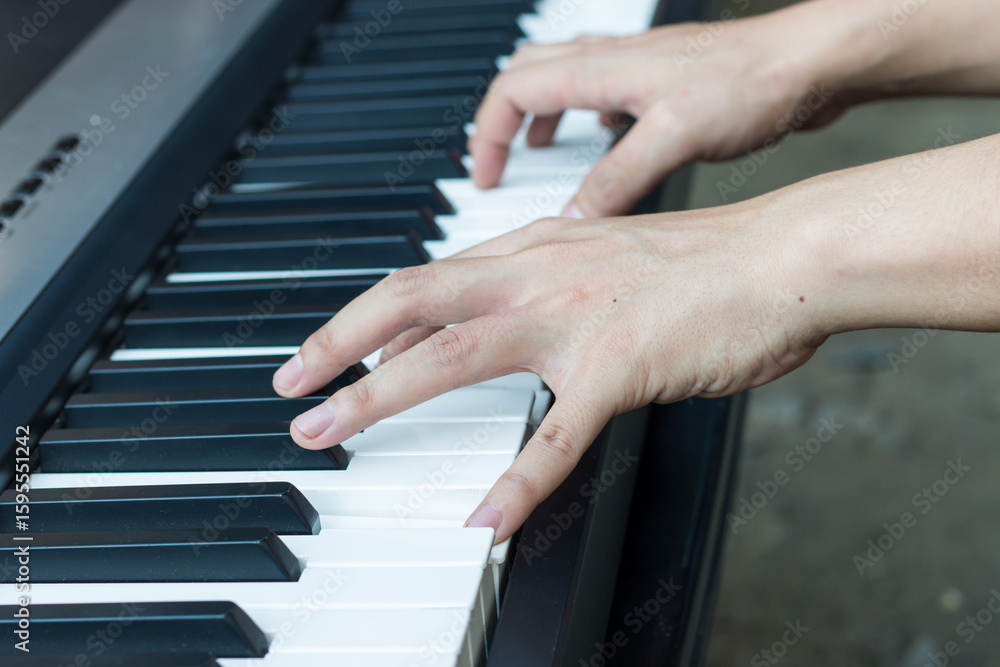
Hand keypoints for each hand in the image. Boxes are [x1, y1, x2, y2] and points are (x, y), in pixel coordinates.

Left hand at [271, 199, 829, 542]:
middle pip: (409, 302)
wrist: (780, 258)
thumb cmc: (703, 262)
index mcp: (535, 249)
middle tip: (290, 385)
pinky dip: (516, 483)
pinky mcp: (618, 369)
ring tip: (330, 433)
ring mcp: (573, 321)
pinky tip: (486, 521)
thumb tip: (505, 315)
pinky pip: (555, 437)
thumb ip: (549, 280)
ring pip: (451, 356)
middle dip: (337, 345)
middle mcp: (538, 275)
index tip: (334, 353)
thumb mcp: (605, 252)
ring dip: (379, 396)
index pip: (429, 280)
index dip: (368, 319)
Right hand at [471, 12, 850, 217]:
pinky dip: (588, 119)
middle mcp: (612, 60)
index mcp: (600, 69)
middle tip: (501, 162)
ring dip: (542, 117)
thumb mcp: (673, 138)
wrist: (811, 62)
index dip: (490, 137)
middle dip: (504, 121)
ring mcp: (637, 67)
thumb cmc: (752, 83)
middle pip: (526, 77)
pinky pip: (604, 91)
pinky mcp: (664, 80)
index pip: (511, 92)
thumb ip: (617, 180)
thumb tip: (574, 217)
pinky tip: (607, 145)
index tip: (487, 178)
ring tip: (540, 154)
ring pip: (563, 81)